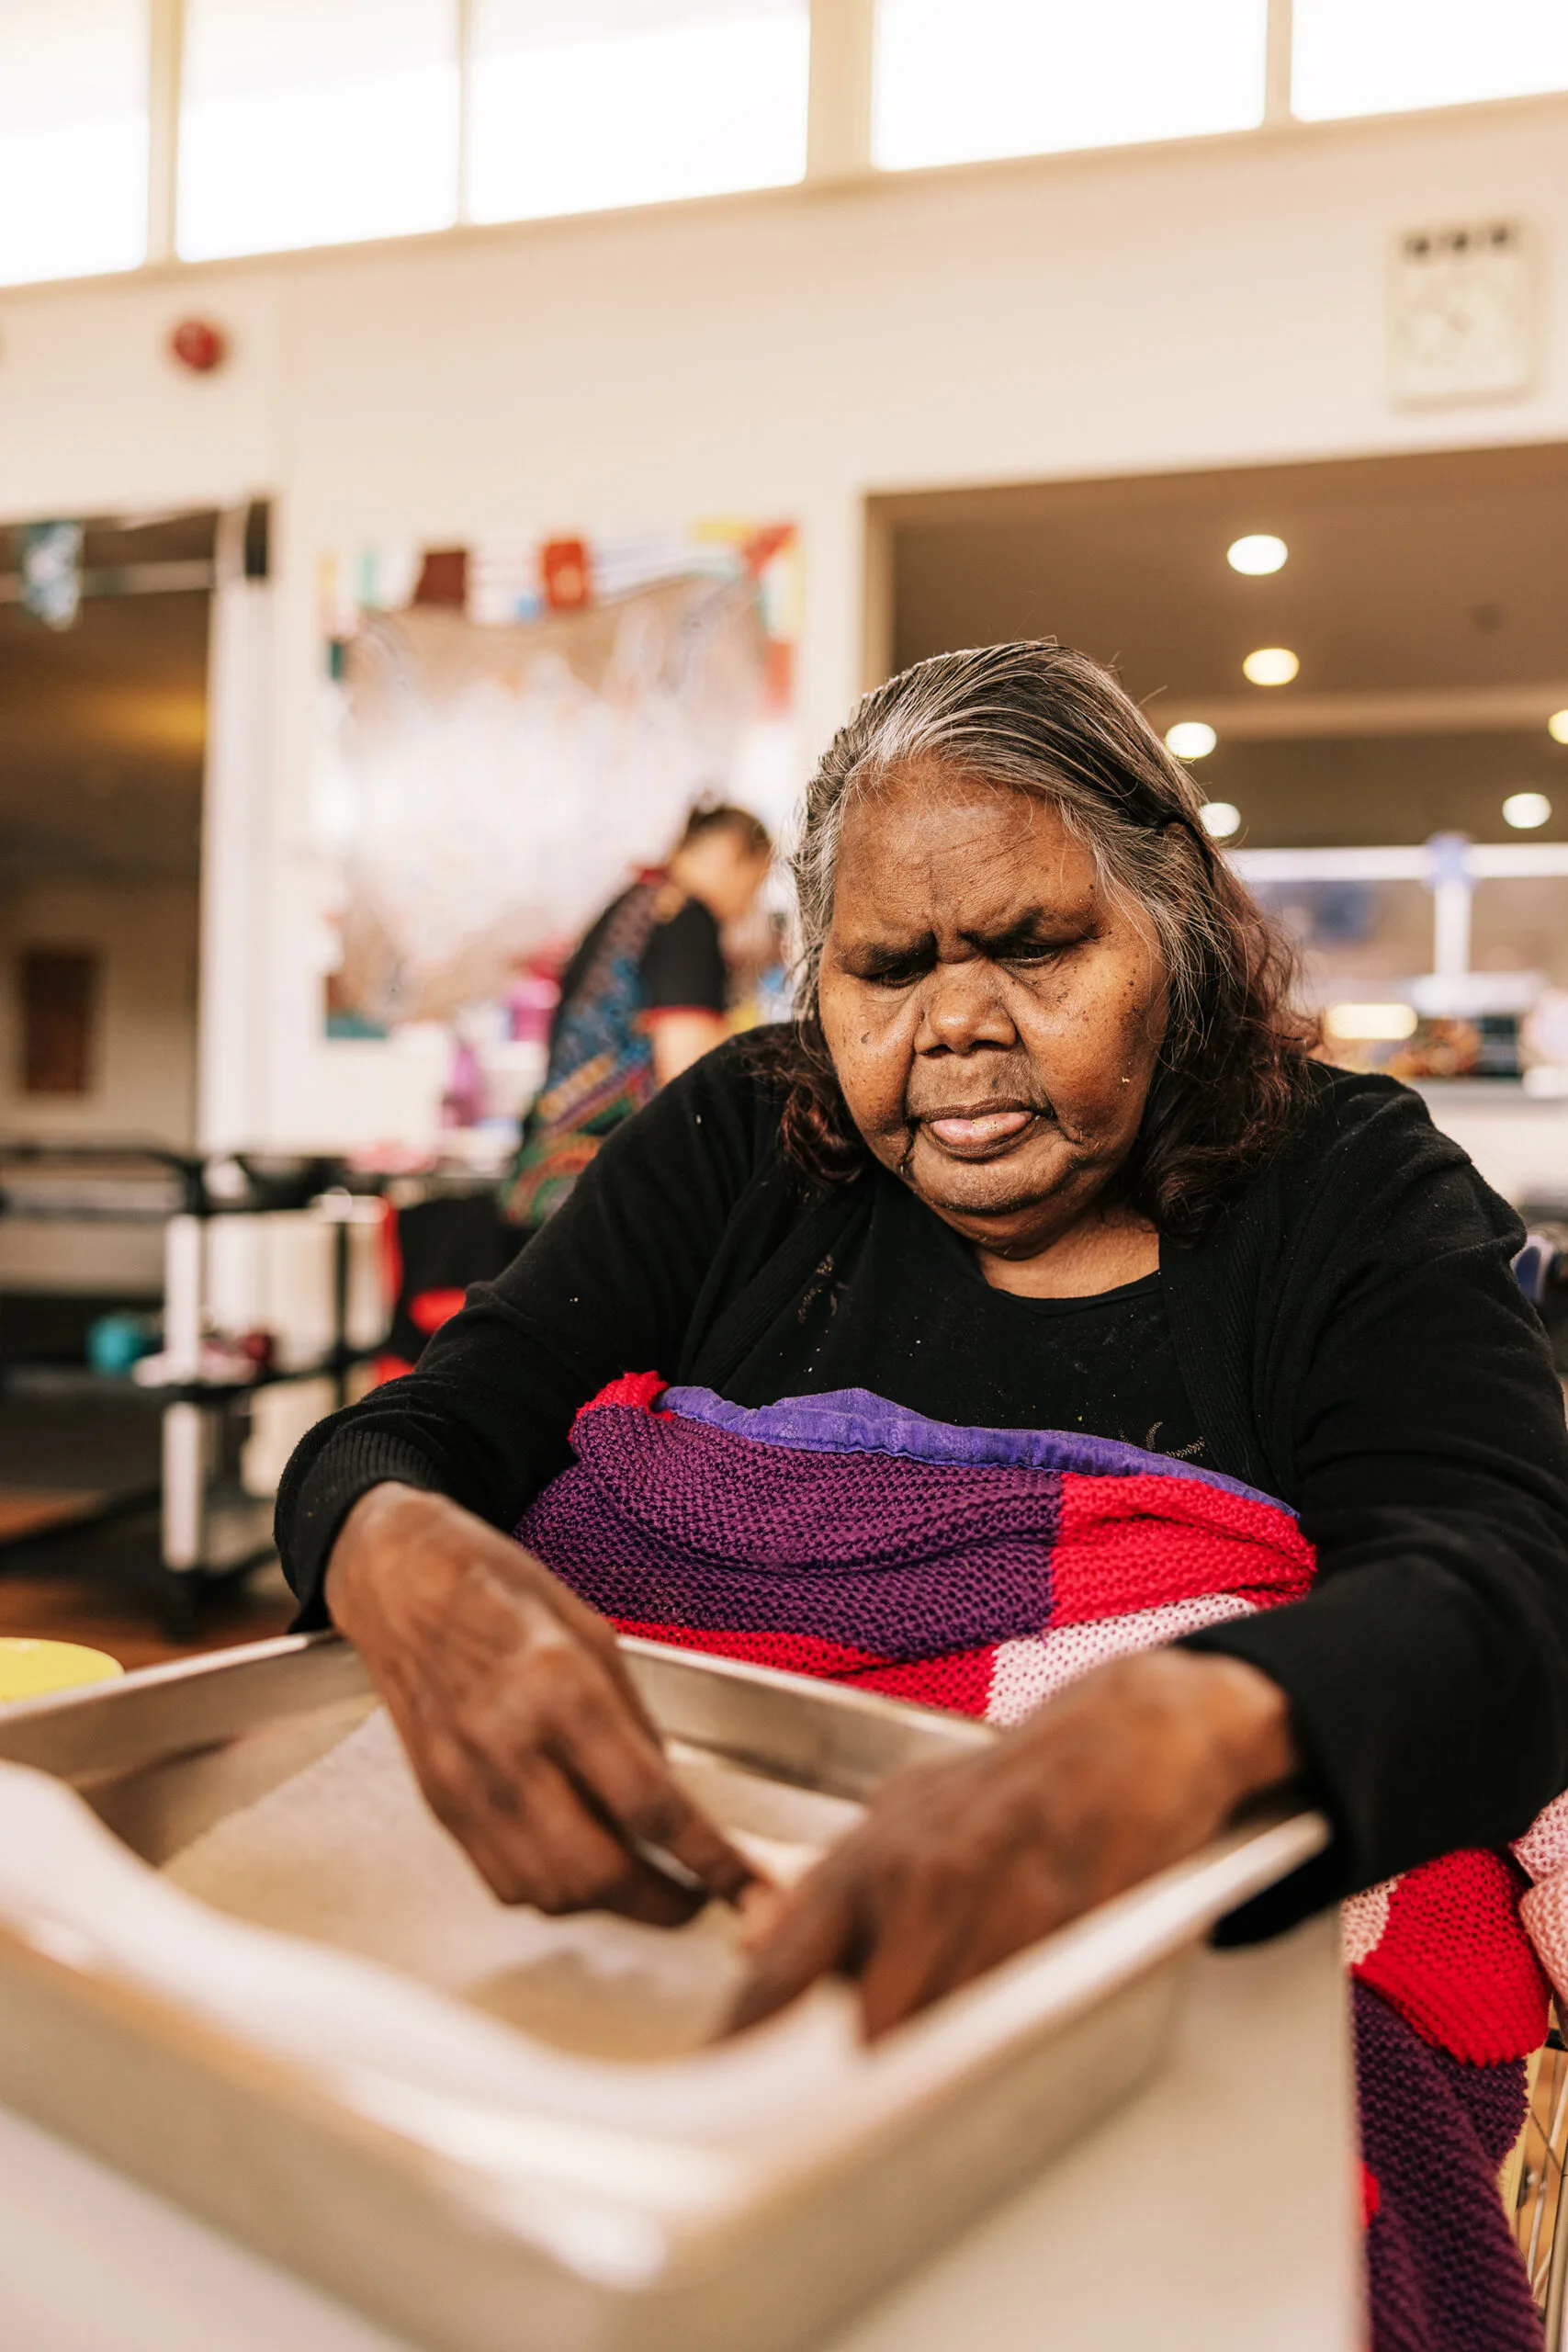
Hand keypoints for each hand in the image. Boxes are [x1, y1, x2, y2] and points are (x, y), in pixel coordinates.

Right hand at [325, 1483, 754, 1924]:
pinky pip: (503, 1879)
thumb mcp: (594, 1634)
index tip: (747, 1884)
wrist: (403, 1585)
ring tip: (646, 1888)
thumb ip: (633, 1723)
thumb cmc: (501, 1592)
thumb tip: (673, 1801)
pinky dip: (553, 1892)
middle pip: (594, 1869)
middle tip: (698, 1899)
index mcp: (558, 1685)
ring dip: (608, 1905)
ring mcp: (464, 1781)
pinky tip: (580, 1869)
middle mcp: (507, 1742)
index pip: (647, 1802)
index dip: (708, 1858)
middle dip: (660, 1903)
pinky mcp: (439, 1803)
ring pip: (547, 1890)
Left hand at [729, 1649, 1296, 2037]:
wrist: (1123, 1738)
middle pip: (867, 2023)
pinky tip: (1021, 2003)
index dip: (743, 2037)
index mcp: (863, 1859)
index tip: (714, 2082)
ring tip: (962, 2044)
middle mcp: (912, 1873)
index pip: (781, 1967)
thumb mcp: (901, 1822)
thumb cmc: (1007, 1790)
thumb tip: (750, 1940)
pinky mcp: (1060, 1906)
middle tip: (867, 2104)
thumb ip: (829, 1887)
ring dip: (949, 2054)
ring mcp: (987, 1888)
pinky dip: (1013, 2023)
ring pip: (945, 2022)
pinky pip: (1019, 2001)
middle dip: (868, 2073)